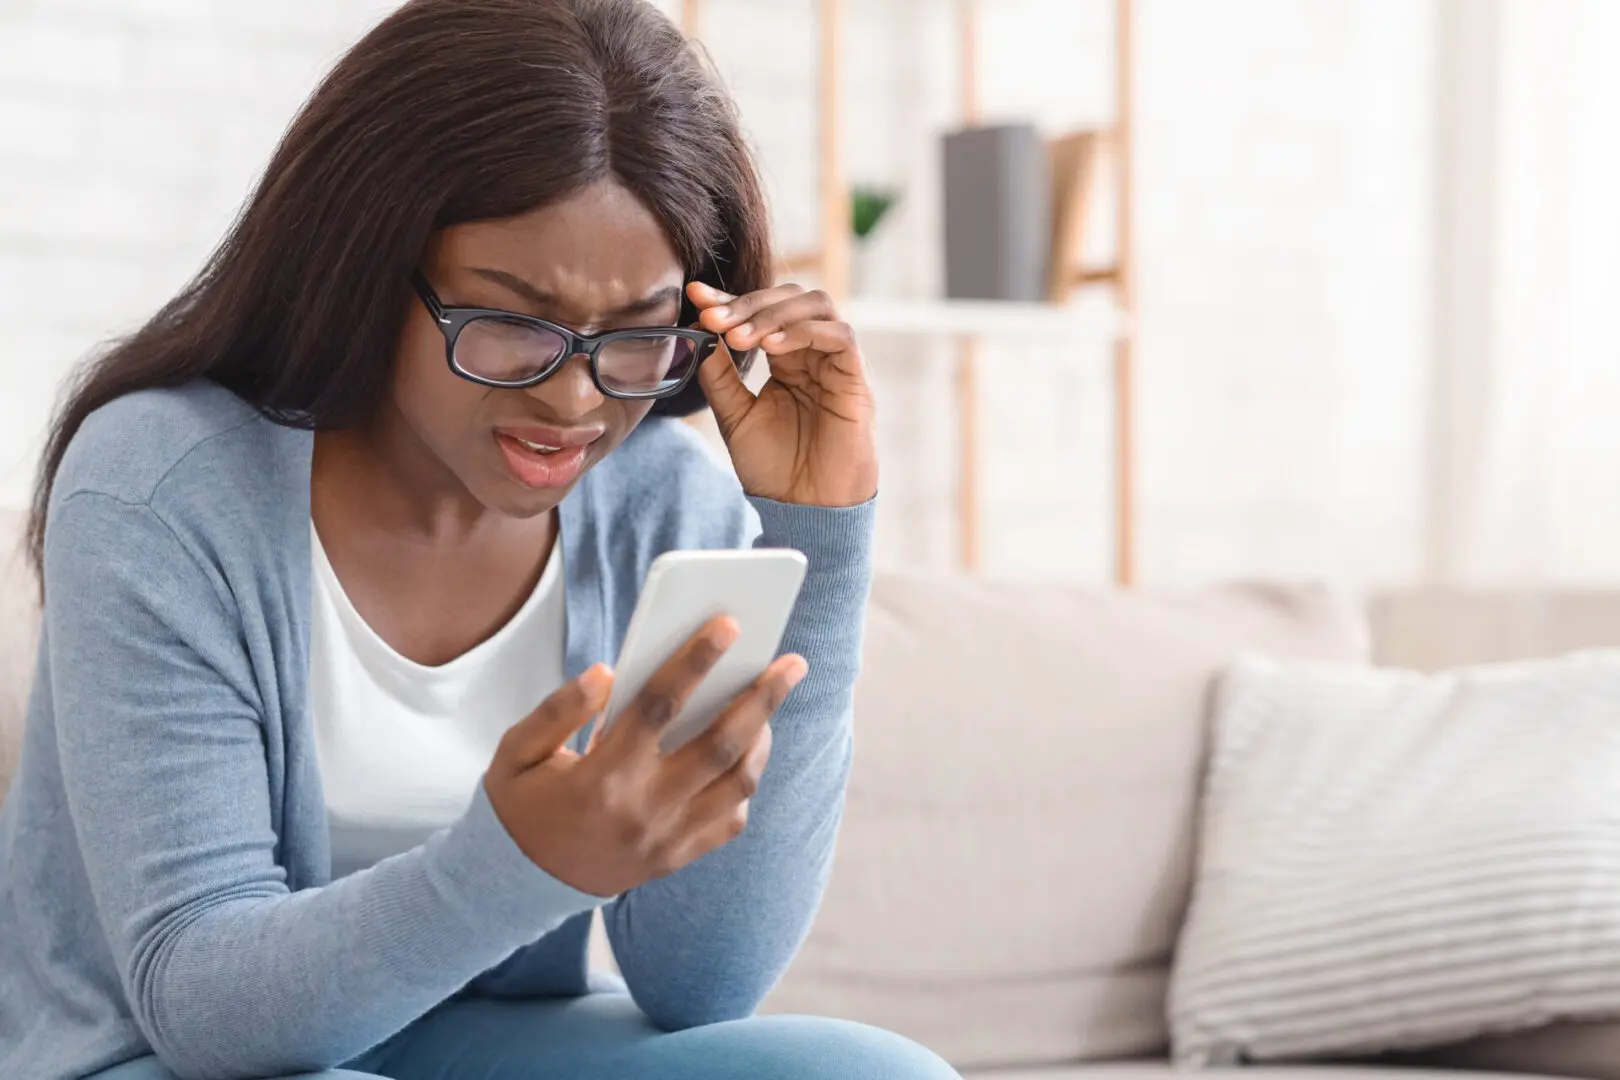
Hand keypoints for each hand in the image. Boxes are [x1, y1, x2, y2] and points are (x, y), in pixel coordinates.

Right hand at [483, 617, 808, 897]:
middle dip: (762, 698)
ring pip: (737, 784)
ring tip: (769, 703)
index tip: (729, 625)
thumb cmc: (520, 804)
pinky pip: (729, 822)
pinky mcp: (675, 858)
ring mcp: (666, 839)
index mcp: (602, 775)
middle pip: (720, 744)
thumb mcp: (518, 752)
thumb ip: (559, 709)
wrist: (517, 886)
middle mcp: (643, 808)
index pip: (659, 705)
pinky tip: (745, 753)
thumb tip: (607, 673)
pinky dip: (745, 785)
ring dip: (762, 738)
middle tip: (792, 663)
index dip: (696, 660)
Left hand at [689, 281, 877, 507]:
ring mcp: (836, 365)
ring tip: (740, 337)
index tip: (696, 297)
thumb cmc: (775, 469)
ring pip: (817, 307)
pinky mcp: (856, 380)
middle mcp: (813, 355)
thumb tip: (700, 333)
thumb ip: (720, 375)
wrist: (804, 510)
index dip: (729, 299)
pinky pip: (840, 336)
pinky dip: (805, 331)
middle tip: (714, 319)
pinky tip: (772, 346)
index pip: (762, 313)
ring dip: (774, 314)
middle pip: (790, 299)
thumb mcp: (735, 415)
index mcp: (787, 360)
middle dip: (748, 303)